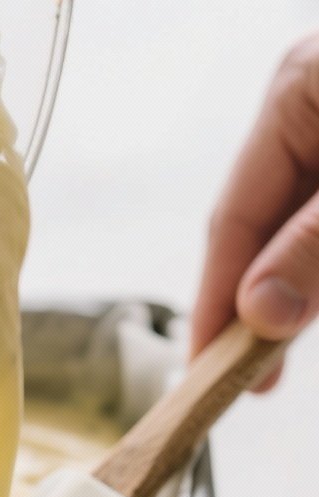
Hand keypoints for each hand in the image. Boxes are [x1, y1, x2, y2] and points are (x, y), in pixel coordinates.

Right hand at [192, 35, 318, 386]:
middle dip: (258, 307)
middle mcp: (309, 112)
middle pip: (262, 231)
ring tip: (279, 358)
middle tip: (248, 383)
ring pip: (299, 236)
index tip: (205, 370)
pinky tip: (311, 302)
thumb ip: (315, 248)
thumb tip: (258, 314)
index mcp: (295, 94)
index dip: (216, 302)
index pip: (233, 219)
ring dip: (299, 295)